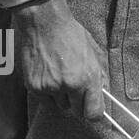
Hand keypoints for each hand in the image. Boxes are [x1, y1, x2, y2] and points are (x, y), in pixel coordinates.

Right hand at [13, 0, 105, 119]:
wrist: (44, 24)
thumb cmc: (72, 35)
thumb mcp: (94, 53)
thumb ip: (100, 75)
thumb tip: (104, 92)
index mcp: (87, 78)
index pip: (94, 113)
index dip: (95, 114)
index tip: (94, 111)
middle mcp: (69, 86)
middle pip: (76, 112)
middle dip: (78, 104)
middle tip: (77, 90)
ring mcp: (50, 88)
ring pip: (59, 106)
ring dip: (63, 98)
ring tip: (62, 77)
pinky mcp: (33, 87)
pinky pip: (45, 100)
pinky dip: (48, 93)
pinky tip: (49, 76)